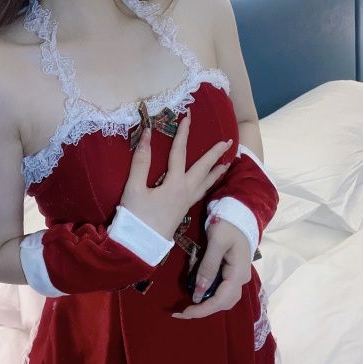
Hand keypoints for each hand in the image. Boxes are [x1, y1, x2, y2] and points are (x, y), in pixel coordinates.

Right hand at [119, 108, 233, 240]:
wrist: (139, 246)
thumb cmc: (135, 217)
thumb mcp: (134, 188)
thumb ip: (141, 161)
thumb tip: (148, 135)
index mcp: (174, 184)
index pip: (180, 152)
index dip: (183, 133)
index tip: (188, 117)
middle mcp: (185, 191)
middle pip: (204, 168)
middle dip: (215, 153)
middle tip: (228, 141)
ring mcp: (187, 202)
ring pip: (207, 182)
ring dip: (217, 170)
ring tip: (227, 162)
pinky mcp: (184, 210)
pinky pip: (202, 192)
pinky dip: (210, 183)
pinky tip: (209, 183)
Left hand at [172, 219, 251, 318]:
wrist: (239, 211)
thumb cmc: (228, 224)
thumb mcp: (216, 242)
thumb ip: (208, 267)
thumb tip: (198, 293)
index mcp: (238, 273)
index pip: (220, 300)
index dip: (202, 309)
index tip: (184, 313)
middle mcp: (240, 279)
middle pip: (222, 303)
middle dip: (202, 308)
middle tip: (181, 310)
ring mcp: (237, 276)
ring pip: (221, 297)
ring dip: (204, 300)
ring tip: (187, 296)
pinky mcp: (231, 271)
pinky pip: (219, 287)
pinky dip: (206, 289)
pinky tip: (195, 282)